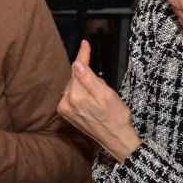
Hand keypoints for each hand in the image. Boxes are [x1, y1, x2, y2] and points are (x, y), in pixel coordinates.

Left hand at [58, 40, 140, 159]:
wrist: (116, 139)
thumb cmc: (116, 118)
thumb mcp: (107, 94)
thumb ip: (89, 78)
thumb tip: (77, 64)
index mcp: (75, 97)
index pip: (77, 69)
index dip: (83, 55)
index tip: (85, 43)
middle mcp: (66, 104)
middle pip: (76, 78)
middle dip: (89, 77)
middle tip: (104, 90)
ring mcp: (65, 110)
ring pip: (75, 87)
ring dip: (87, 87)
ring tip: (100, 100)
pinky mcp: (67, 114)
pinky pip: (74, 96)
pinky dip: (83, 94)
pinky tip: (94, 103)